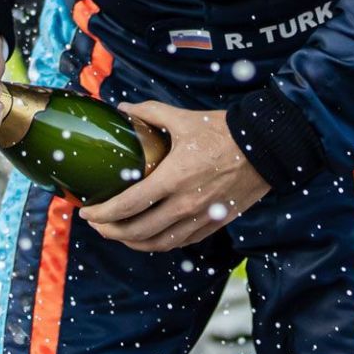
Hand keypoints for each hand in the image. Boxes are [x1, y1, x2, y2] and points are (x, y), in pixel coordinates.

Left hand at [77, 101, 270, 251]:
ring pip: (158, 244)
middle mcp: (185, 204)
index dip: (102, 213)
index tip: (87, 211)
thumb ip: (150, 113)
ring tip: (118, 235)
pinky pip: (180, 243)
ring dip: (132, 243)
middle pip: (138, 231)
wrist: (265, 148)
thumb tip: (123, 108)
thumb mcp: (184, 118)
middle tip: (97, 225)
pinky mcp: (214, 224)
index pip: (128, 205)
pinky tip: (149, 238)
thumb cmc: (224, 132)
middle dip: (111, 231)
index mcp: (174, 178)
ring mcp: (201, 218)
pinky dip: (159, 244)